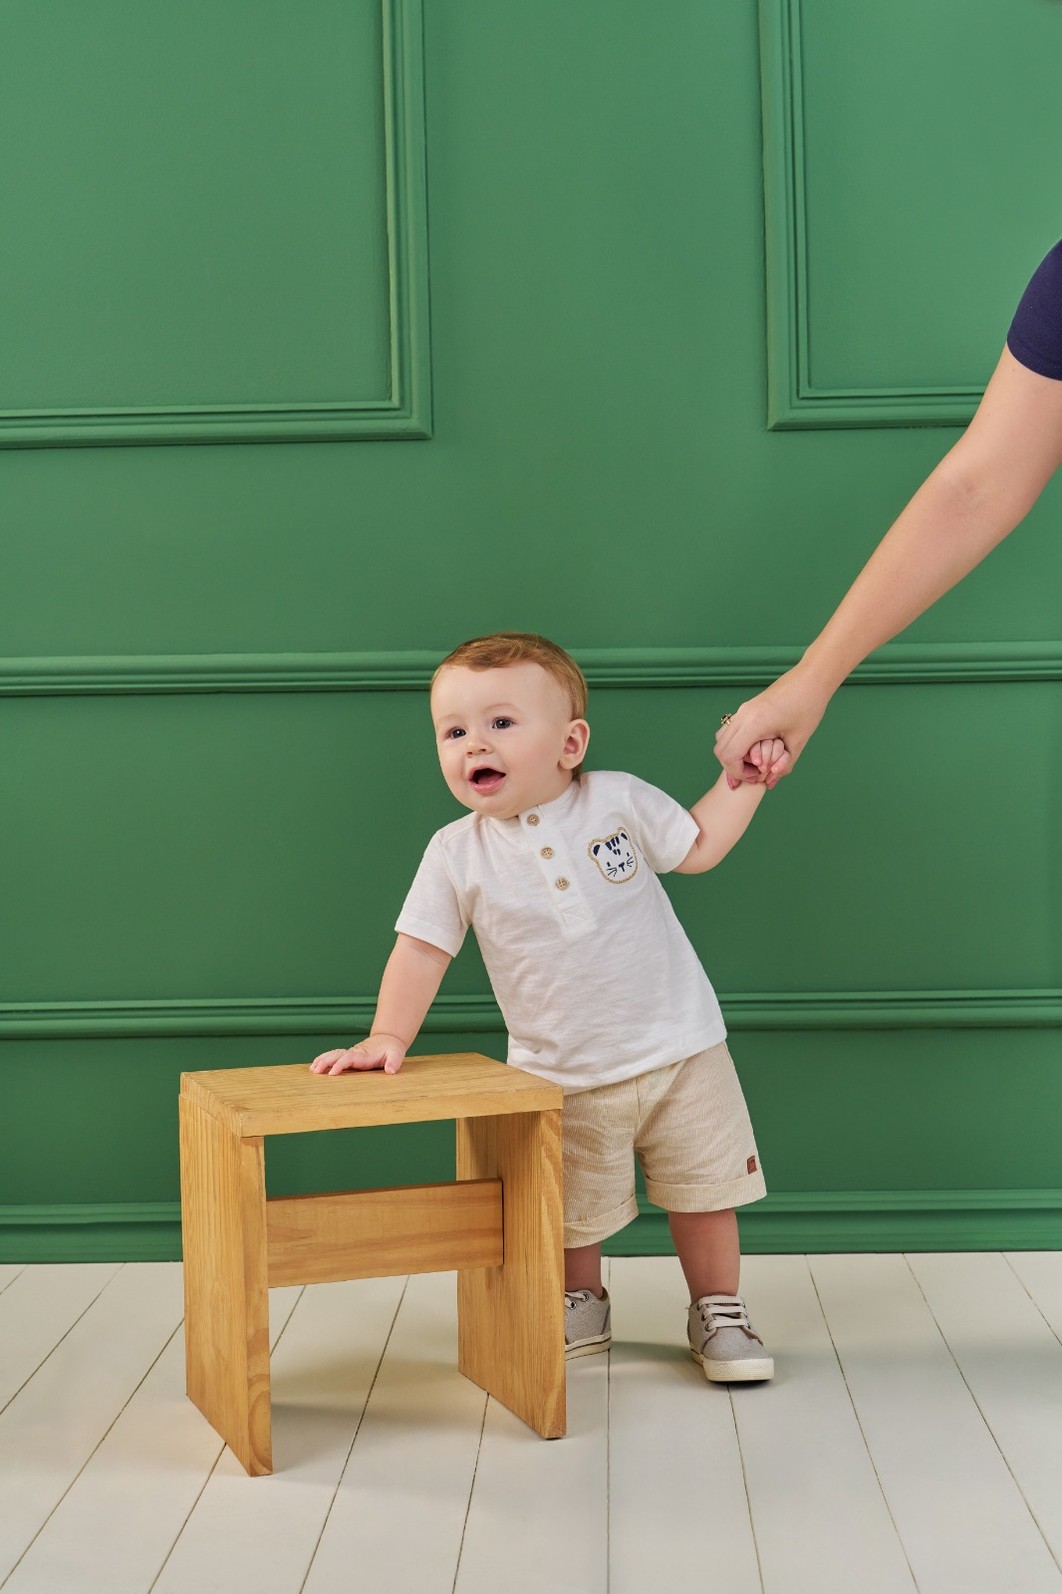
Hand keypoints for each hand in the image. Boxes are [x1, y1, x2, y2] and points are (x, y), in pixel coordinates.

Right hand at [309, 1033, 407, 1075]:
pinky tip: (315, 1066)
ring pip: (333, 1055)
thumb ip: (394, 1062)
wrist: (388, 1039)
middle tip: (315, 1071)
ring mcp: (350, 1053)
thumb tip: (391, 1071)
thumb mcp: (397, 1054)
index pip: (349, 1058)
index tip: (332, 1073)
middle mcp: (355, 1053)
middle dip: (325, 1062)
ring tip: (312, 1069)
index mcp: (364, 1055)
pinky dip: (324, 1059)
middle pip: (337, 1055)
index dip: (340, 1065)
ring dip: (322, 1060)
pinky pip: (334, 1056)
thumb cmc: (392, 1049)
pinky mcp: (349, 1056)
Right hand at [715, 665, 830, 787]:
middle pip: (720, 749)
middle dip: (734, 767)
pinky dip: (737, 744)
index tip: (757, 776)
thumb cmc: (808, 706)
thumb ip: (784, 764)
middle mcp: (743, 715)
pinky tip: (755, 750)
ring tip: (754, 762)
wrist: (811, 679)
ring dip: (733, 755)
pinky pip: (731, 730)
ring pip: (722, 739)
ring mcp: (743, 711)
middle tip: (755, 773)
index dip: (739, 773)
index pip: (729, 756)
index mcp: (754, 723)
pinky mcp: (747, 709)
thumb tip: (771, 783)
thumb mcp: (799, 740)